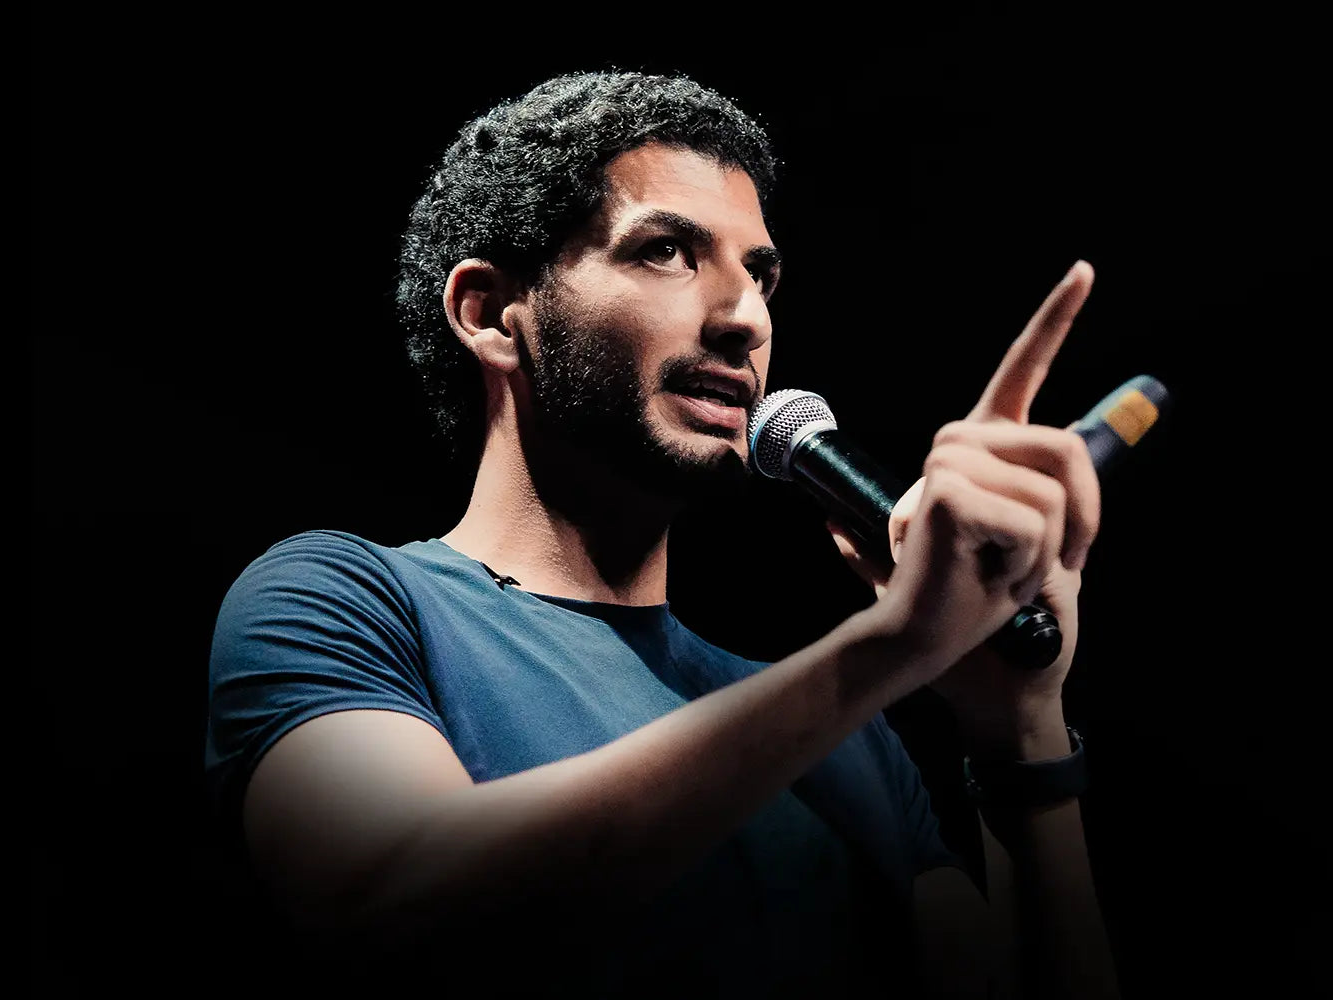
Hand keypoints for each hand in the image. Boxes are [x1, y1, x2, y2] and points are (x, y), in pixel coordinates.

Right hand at [832, 261, 1100, 708]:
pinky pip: (1028, 521)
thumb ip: (1019, 502)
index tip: (1084, 270)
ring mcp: (944, 466)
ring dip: (1046, 548)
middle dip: (1082, 513)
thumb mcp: (1025, 544)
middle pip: (1062, 444)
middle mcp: (959, 446)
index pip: (1019, 373)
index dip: (1053, 321)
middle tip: (1057, 563)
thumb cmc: (988, 606)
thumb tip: (946, 490)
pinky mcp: (943, 495)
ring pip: (1050, 488)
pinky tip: (985, 578)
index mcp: (982, 450)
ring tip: (1005, 574)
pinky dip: (1023, 564)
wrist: (949, 659)